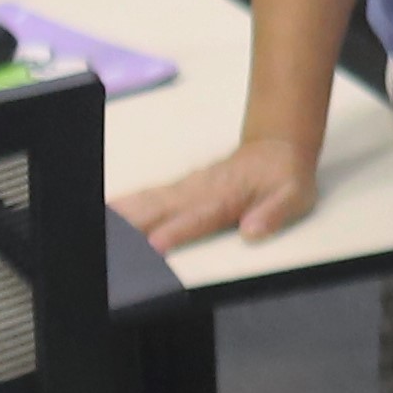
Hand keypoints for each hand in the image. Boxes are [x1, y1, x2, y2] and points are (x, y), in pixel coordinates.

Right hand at [125, 133, 320, 249]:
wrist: (277, 148)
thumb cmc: (284, 176)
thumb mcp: (294, 196)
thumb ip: (274, 213)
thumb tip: (253, 230)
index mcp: (225, 198)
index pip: (196, 218)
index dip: (175, 231)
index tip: (154, 244)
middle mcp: (200, 192)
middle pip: (160, 209)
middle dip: (132, 225)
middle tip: (107, 243)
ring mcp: (187, 189)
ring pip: (149, 200)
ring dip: (122, 213)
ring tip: (97, 225)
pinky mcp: (180, 188)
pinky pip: (148, 195)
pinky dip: (126, 204)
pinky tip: (108, 211)